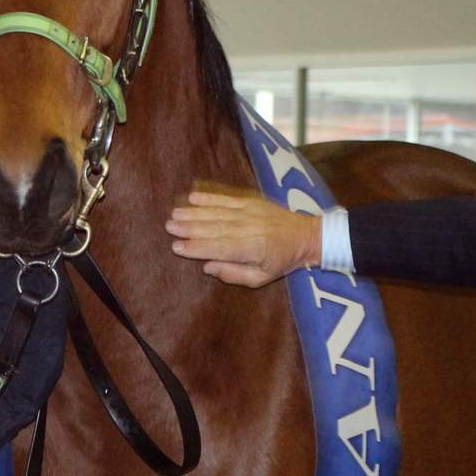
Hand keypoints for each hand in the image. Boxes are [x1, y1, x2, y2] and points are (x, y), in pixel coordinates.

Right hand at [165, 189, 321, 287]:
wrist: (305, 235)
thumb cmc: (282, 261)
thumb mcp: (261, 278)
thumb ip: (234, 274)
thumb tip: (207, 267)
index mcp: (252, 249)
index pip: (218, 248)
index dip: (196, 247)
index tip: (177, 247)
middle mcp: (249, 228)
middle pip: (213, 227)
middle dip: (189, 227)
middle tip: (169, 226)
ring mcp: (249, 212)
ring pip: (217, 212)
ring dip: (194, 212)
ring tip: (175, 213)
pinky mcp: (251, 201)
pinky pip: (226, 199)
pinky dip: (209, 197)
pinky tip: (192, 197)